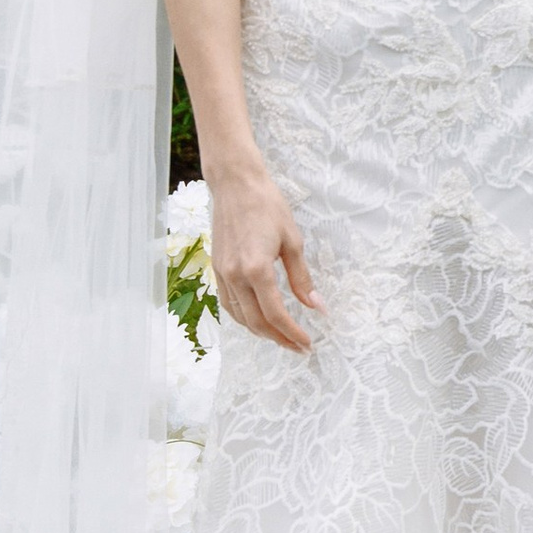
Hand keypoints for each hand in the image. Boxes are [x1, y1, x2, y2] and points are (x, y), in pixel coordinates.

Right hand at [208, 163, 322, 352]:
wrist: (236, 185)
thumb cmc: (268, 206)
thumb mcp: (292, 241)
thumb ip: (302, 278)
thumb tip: (316, 306)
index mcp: (256, 269)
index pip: (276, 314)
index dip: (293, 333)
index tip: (308, 343)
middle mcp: (235, 276)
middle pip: (256, 322)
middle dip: (279, 339)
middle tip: (299, 347)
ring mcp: (222, 274)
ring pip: (239, 317)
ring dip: (260, 332)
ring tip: (282, 337)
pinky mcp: (216, 269)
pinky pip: (229, 304)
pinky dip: (244, 318)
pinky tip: (257, 319)